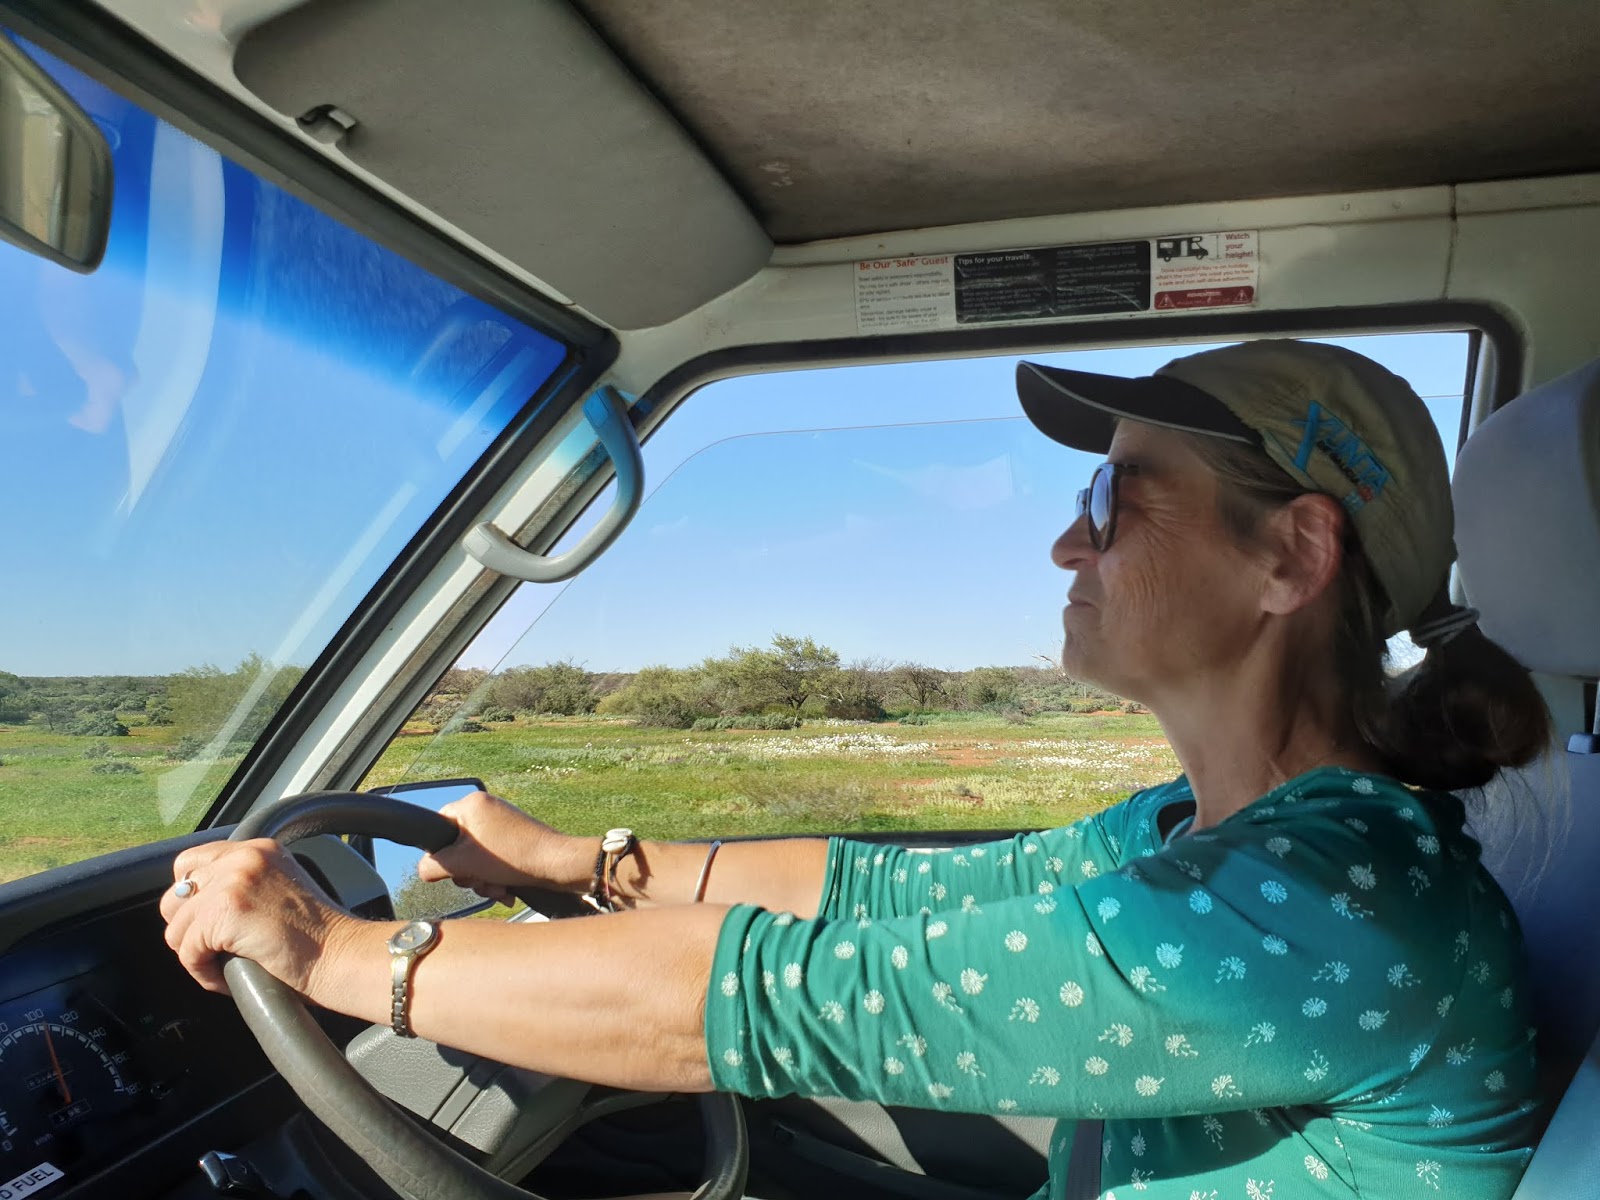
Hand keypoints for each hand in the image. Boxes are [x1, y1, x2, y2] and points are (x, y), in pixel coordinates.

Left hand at [160, 839, 356, 998]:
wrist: (342, 954)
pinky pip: (186, 950)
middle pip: (176, 895)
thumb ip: (245, 886)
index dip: (190, 898)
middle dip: (186, 928)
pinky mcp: (227, 911)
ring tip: (221, 967)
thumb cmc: (319, 937)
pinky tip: (225, 979)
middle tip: (213, 950)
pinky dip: (201, 973)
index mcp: (259, 849)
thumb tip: (199, 909)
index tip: (206, 924)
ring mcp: (234, 881)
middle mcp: (244, 857)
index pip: (191, 862)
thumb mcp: (282, 891)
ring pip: (176, 926)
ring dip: (194, 954)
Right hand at [416, 791, 569, 904]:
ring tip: (498, 887)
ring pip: (477, 860)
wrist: (559, 865)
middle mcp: (488, 810)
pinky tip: (508, 890)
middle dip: (468, 872)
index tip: (451, 868)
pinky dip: (497, 879)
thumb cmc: (514, 857)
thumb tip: (425, 870)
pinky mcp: (517, 841)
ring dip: (483, 880)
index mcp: (472, 804)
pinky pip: (495, 862)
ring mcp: (504, 825)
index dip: (440, 852)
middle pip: (457, 847)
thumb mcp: (462, 863)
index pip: (438, 825)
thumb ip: (433, 866)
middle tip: (479, 878)